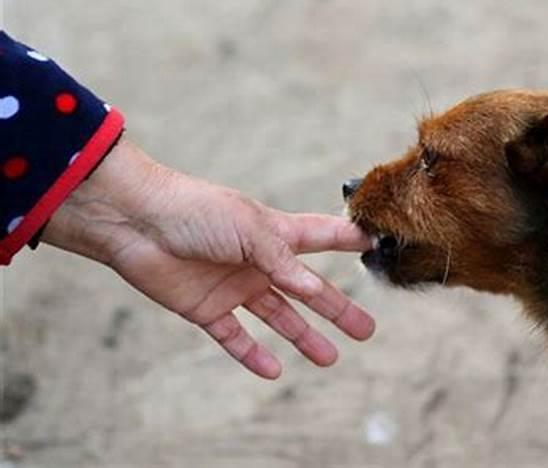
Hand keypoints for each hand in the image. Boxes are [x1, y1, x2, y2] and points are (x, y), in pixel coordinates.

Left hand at [42, 139, 374, 378]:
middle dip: (337, 309)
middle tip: (366, 330)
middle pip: (308, 290)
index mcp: (275, 233)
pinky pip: (234, 336)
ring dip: (303, 337)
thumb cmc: (196, 211)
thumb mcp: (251, 230)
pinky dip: (252, 354)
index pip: (323, 237)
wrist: (135, 222)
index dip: (350, 241)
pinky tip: (273, 370)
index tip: (378, 245)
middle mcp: (259, 261)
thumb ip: (284, 261)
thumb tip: (317, 288)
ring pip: (278, 317)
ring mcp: (234, 286)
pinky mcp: (206, 308)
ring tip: (329, 358)